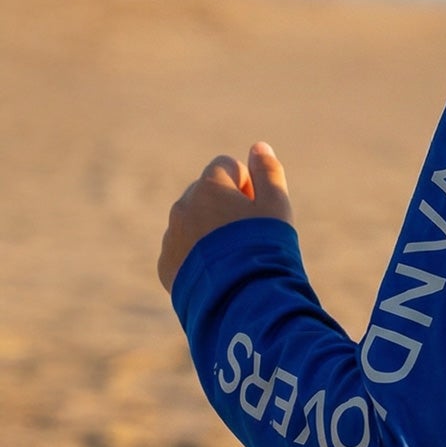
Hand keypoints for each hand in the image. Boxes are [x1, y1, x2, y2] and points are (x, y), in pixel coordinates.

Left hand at [158, 142, 293, 291]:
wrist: (241, 299)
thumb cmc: (264, 248)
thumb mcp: (277, 206)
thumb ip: (269, 172)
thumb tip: (259, 147)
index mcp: (210, 186)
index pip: (227, 166)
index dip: (248, 185)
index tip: (258, 210)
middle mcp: (183, 206)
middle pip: (206, 193)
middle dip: (225, 206)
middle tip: (249, 236)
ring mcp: (172, 236)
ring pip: (192, 222)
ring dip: (209, 231)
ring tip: (234, 258)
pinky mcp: (166, 265)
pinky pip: (181, 251)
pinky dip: (197, 256)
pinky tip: (218, 273)